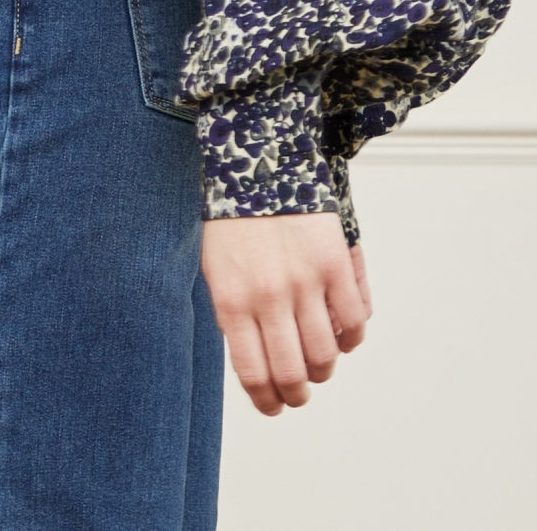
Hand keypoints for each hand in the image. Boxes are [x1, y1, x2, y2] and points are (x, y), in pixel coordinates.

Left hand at [200, 212, 371, 415]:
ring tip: (318, 364)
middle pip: (293, 373)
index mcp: (233, 302)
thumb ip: (231, 315)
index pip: (254, 374)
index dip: (267, 401)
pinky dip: (352, 336)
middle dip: (296, 394)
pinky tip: (341, 333)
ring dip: (324, 369)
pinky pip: (355, 320)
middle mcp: (269, 298)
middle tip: (298, 394)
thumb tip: (253, 359)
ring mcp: (305, 282)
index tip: (273, 407)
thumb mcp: (215, 270)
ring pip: (326, 355)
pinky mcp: (335, 264)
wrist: (257, 162)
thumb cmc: (231, 219)